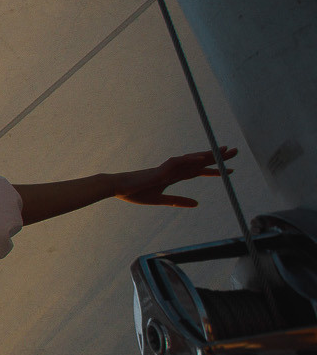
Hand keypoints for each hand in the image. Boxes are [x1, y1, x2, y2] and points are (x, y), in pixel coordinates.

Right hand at [115, 146, 238, 206]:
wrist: (120, 188)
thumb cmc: (136, 193)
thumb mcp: (161, 200)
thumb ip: (179, 201)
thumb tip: (197, 204)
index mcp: (175, 176)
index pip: (199, 171)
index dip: (214, 170)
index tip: (229, 171)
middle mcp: (175, 169)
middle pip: (200, 161)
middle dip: (218, 157)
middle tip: (235, 152)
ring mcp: (169, 167)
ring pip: (193, 159)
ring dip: (209, 155)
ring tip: (225, 151)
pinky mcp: (162, 168)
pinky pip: (179, 162)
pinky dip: (191, 159)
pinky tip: (202, 158)